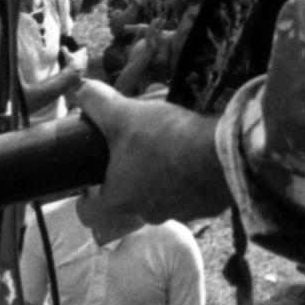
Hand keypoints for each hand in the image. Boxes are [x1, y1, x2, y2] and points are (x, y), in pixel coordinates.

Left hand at [73, 80, 234, 230]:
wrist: (222, 155)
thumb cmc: (165, 140)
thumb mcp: (123, 114)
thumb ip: (96, 103)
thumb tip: (82, 91)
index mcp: (120, 200)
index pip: (90, 211)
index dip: (87, 195)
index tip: (91, 177)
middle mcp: (148, 213)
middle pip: (128, 199)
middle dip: (129, 174)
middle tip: (133, 147)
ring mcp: (180, 213)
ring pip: (161, 195)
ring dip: (161, 174)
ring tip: (167, 144)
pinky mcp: (206, 207)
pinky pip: (191, 193)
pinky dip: (189, 177)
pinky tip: (193, 154)